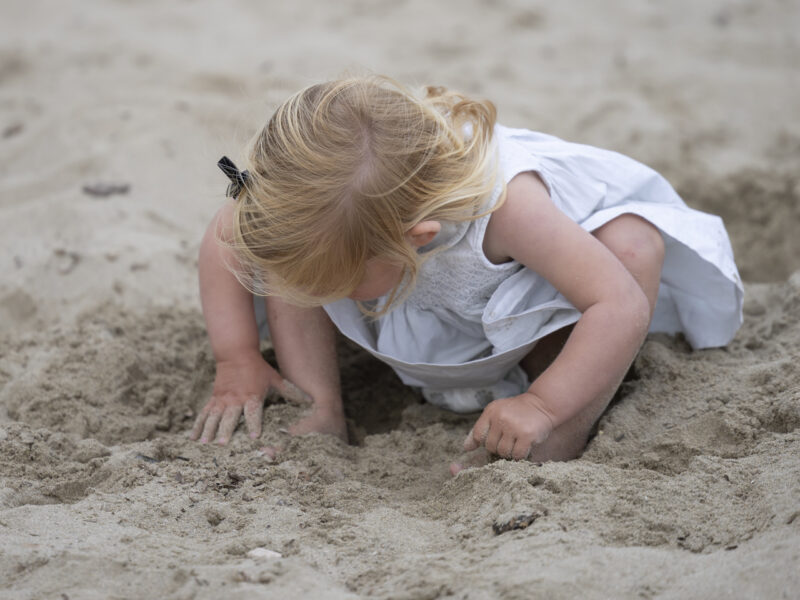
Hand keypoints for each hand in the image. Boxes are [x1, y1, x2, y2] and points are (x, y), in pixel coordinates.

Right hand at [190, 352, 308, 443]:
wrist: (236, 354)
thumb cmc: (259, 369)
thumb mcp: (275, 379)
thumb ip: (290, 392)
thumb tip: (310, 400)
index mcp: (252, 396)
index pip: (253, 412)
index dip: (253, 424)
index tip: (253, 436)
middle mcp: (235, 399)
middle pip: (230, 417)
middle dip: (226, 430)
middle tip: (222, 444)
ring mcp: (222, 399)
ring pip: (213, 417)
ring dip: (208, 430)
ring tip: (204, 443)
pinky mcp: (213, 399)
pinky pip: (204, 414)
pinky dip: (198, 425)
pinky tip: (193, 437)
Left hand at [463, 392, 555, 459]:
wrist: (542, 405)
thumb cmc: (516, 412)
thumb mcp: (496, 413)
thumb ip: (480, 429)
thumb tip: (466, 448)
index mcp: (491, 412)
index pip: (478, 435)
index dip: (484, 442)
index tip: (493, 440)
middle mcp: (501, 418)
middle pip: (490, 446)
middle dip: (498, 447)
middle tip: (508, 440)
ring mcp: (514, 427)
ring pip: (503, 452)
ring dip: (509, 451)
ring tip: (516, 442)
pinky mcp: (527, 436)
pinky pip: (517, 455)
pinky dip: (519, 455)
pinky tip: (524, 445)